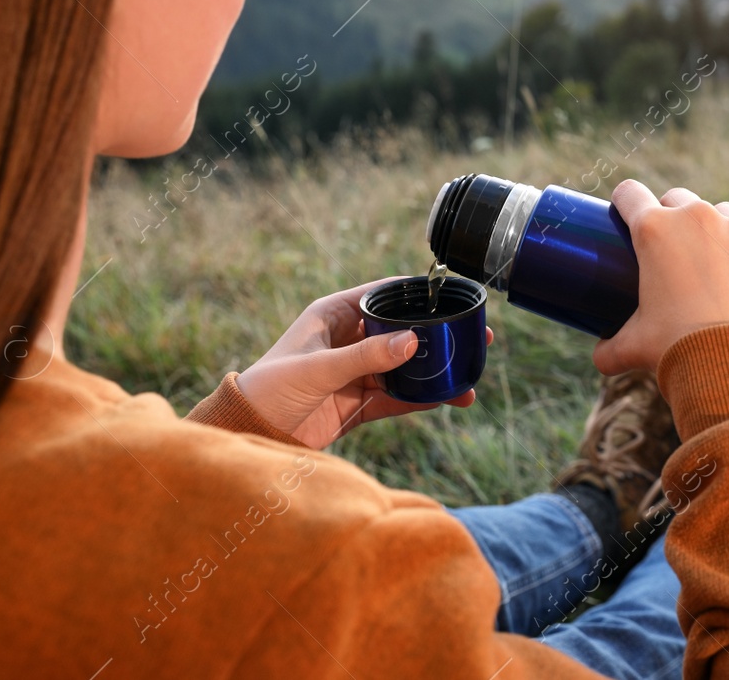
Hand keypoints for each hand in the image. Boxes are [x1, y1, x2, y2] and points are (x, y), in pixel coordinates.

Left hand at [236, 277, 491, 448]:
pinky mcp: (359, 404)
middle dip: (439, 336)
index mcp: (334, 315)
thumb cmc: (270, 389)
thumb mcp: (318, 369)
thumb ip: (365, 357)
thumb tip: (413, 340)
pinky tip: (448, 400)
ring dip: (436, 372)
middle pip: (403, 332)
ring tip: (470, 378)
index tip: (452, 295)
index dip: (418, 294)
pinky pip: (399, 398)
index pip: (384, 294)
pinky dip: (423, 399)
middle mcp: (349, 340)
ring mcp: (357, 373)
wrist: (252, 435)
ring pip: (406, 368)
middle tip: (477, 337)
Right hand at [593, 181, 728, 374]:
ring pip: (724, 212)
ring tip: (718, 264)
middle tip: (675, 251)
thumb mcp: (634, 346)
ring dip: (718, 230)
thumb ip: (610, 348)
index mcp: (654, 231)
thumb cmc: (677, 350)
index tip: (628, 216)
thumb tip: (602, 357)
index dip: (625, 203)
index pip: (630, 193)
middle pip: (678, 198)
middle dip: (674, 218)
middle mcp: (697, 218)